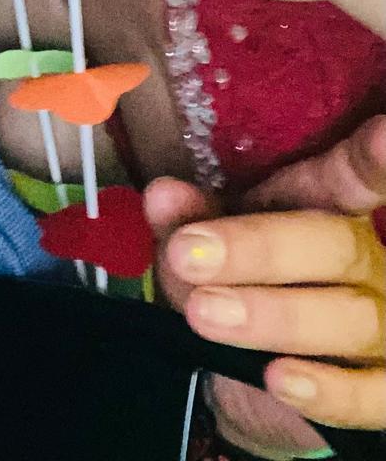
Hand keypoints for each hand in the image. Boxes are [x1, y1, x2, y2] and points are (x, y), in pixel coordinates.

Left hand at [146, 116, 385, 455]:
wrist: (251, 373)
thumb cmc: (237, 283)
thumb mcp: (207, 244)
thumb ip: (187, 219)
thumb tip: (162, 195)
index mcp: (325, 208)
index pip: (352, 175)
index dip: (371, 158)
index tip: (384, 131)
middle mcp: (364, 260)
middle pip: (333, 245)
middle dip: (257, 249)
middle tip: (186, 255)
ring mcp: (381, 324)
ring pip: (350, 317)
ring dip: (272, 315)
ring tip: (203, 312)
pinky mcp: (382, 389)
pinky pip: (371, 395)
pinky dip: (326, 390)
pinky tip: (279, 379)